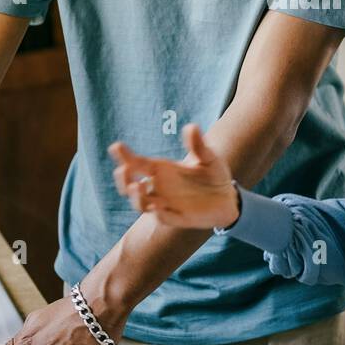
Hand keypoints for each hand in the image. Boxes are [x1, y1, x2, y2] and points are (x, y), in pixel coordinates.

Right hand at [108, 124, 239, 229]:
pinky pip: (163, 217)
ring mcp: (166, 204)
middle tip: (123, 170)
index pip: (138, 163)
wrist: (228, 198)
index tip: (116, 147)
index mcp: (162, 170)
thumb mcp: (208, 158)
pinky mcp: (177, 217)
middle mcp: (159, 187)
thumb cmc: (214, 175)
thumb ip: (199, 145)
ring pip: (141, 204)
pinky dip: (159, 213)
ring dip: (136, 197)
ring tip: (139, 187)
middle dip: (123, 179)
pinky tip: (158, 206)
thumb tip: (191, 127)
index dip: (125, 156)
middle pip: (130, 186)